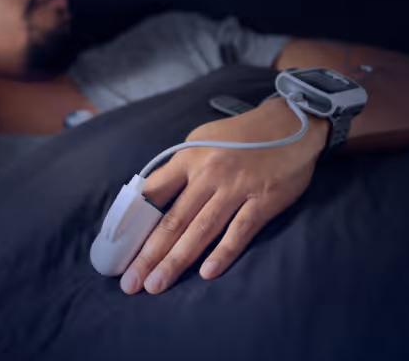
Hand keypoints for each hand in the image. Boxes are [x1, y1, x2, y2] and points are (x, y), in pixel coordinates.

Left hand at [120, 97, 329, 294]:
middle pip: (172, 219)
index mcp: (189, 157)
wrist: (291, 124)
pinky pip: (240, 230)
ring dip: (176, 260)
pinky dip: (223, 252)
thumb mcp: (203, 140)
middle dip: (148, 254)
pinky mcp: (263, 200)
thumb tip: (152, 196)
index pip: (153, 192)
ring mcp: (236, 187)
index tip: (118, 247)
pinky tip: (207, 272)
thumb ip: (180, 168)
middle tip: (131, 282)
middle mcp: (208, 173)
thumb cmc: (242, 135)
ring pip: (200, 229)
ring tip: (156, 285)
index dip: (133, 222)